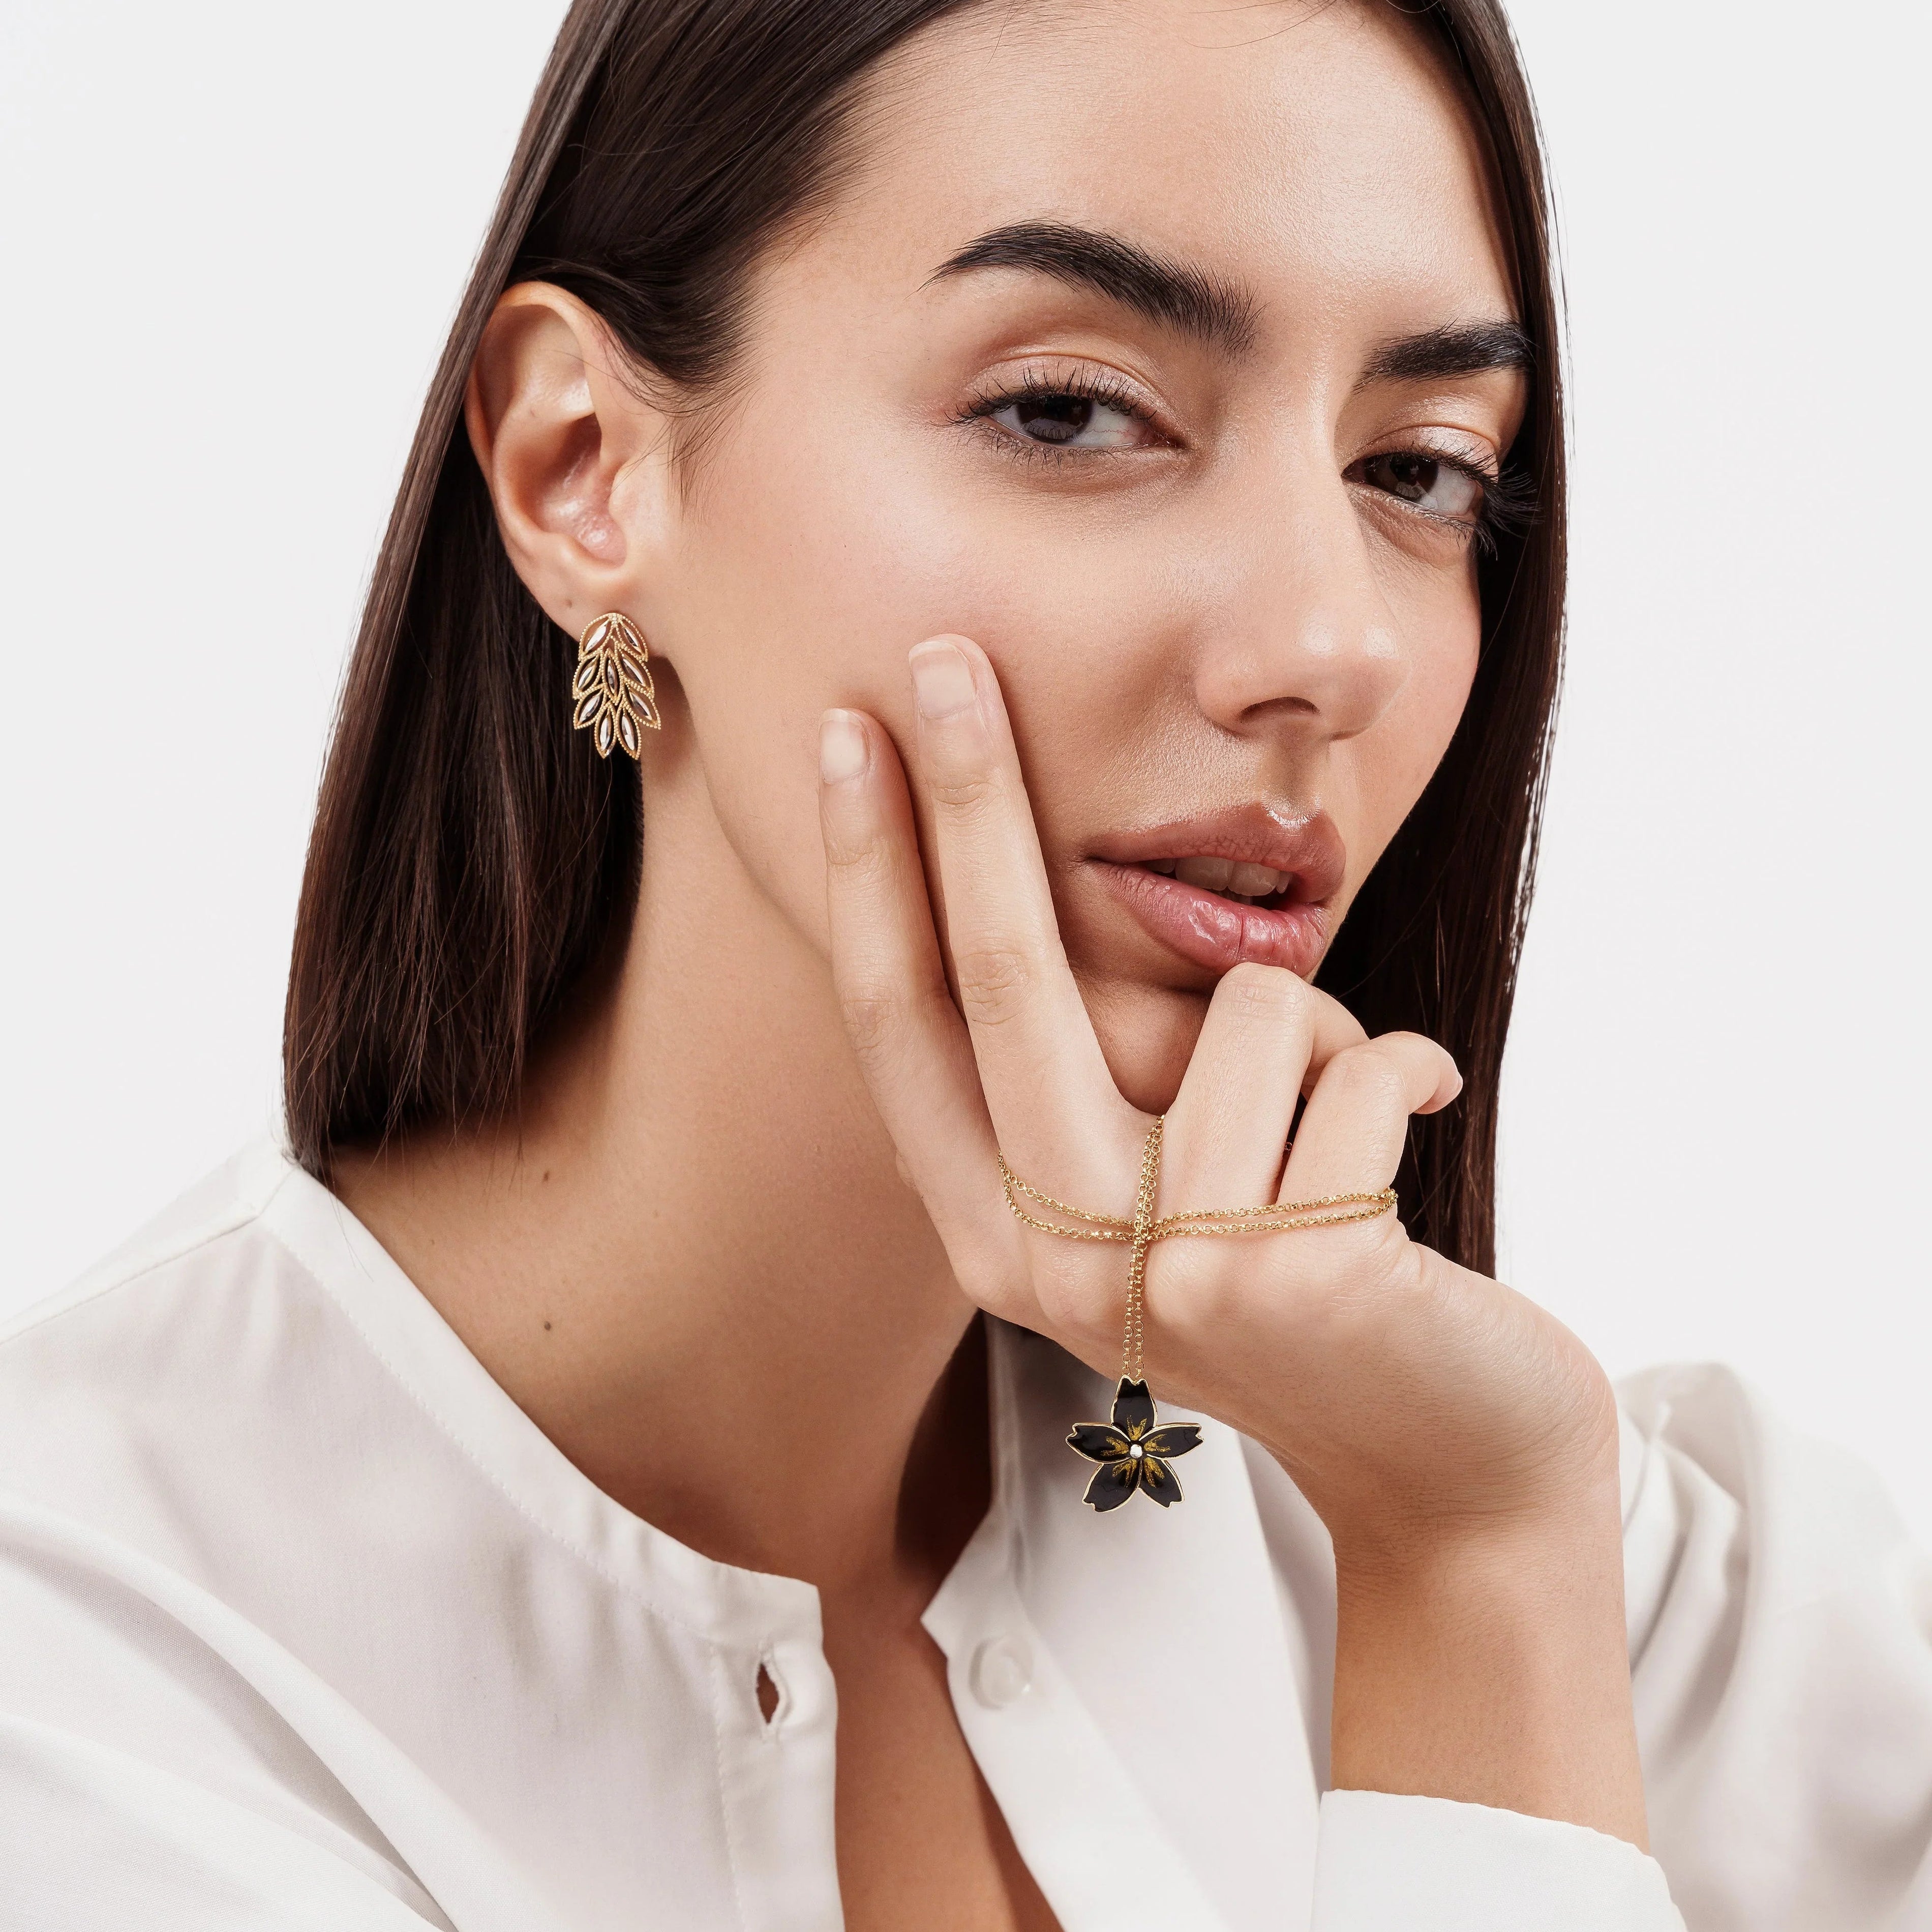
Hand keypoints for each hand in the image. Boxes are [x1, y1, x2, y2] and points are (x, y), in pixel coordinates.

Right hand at [818, 635, 1646, 1844]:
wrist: (1448, 1456)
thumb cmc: (1297, 1283)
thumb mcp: (1154, 1201)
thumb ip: (1088, 1088)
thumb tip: (1052, 887)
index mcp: (995, 1237)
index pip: (904, 1025)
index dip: (868, 872)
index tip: (848, 734)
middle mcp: (1050, 1264)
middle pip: (998, 978)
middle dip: (967, 797)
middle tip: (948, 655)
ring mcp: (1167, 1276)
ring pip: (1241, 1007)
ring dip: (1320, 1025)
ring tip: (1342, 1122)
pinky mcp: (1293, 1272)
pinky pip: (1357, 1061)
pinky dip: (1401, 1067)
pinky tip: (1409, 1149)